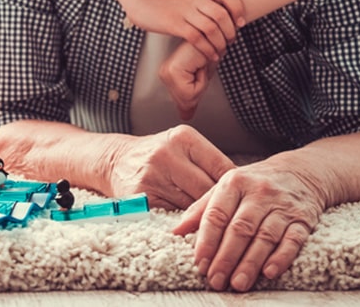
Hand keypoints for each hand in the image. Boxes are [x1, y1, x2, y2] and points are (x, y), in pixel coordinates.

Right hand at [106, 125, 236, 209]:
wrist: (116, 160)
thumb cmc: (158, 154)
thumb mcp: (182, 144)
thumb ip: (208, 161)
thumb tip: (243, 186)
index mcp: (182, 137)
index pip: (221, 166)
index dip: (234, 186)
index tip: (242, 197)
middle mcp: (166, 154)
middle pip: (208, 189)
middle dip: (219, 204)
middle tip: (228, 214)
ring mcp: (152, 176)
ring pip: (192, 205)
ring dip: (202, 215)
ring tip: (209, 220)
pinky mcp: (142, 197)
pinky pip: (173, 215)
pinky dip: (183, 221)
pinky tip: (187, 221)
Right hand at [122, 0, 244, 62]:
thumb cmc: (168, 2)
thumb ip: (206, 3)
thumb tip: (227, 17)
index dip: (238, 9)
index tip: (240, 23)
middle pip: (222, 15)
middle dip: (231, 32)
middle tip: (231, 41)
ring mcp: (185, 12)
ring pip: (211, 28)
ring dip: (220, 43)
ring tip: (221, 50)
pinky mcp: (175, 24)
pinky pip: (197, 38)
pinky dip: (207, 49)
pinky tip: (210, 55)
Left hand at [159, 41, 215, 121]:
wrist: (213, 35)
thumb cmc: (210, 52)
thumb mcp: (202, 79)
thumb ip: (192, 98)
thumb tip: (185, 117)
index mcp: (168, 75)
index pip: (186, 101)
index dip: (200, 89)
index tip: (201, 72)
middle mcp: (164, 74)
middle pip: (187, 100)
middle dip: (201, 86)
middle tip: (201, 67)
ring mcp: (168, 72)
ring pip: (189, 97)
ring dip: (203, 82)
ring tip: (201, 65)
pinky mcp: (174, 70)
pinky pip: (191, 91)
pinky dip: (202, 79)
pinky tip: (200, 63)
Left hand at [171, 157, 323, 291]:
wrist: (299, 171)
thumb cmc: (254, 183)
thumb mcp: (226, 187)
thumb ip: (201, 209)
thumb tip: (175, 231)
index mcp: (234, 182)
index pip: (217, 214)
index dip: (207, 241)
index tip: (199, 263)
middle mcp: (258, 192)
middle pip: (240, 229)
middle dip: (226, 257)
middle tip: (216, 280)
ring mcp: (282, 205)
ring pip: (265, 237)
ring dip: (250, 263)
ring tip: (237, 283)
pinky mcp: (302, 219)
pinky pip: (293, 240)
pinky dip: (281, 257)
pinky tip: (269, 272)